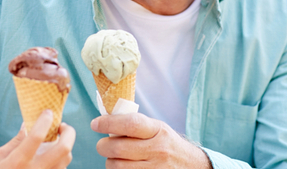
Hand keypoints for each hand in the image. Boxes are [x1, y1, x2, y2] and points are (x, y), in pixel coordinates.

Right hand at [0, 110, 75, 168]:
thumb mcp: (0, 156)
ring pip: (67, 158)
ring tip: (57, 139)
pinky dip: (61, 158)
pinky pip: (63, 167)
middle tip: (62, 126)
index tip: (48, 112)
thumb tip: (27, 124)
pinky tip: (52, 155)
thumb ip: (16, 140)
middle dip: (68, 132)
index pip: (37, 136)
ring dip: (65, 145)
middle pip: (63, 148)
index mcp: (19, 160)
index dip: (45, 121)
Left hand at [91, 113, 210, 168]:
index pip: (130, 124)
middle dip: (103, 146)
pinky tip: (123, 166)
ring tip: (115, 157)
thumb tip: (105, 121)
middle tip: (103, 144)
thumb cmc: (167, 144)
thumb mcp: (157, 129)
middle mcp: (158, 150)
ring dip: (110, 162)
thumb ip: (135, 125)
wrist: (191, 166)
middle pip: (118, 148)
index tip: (95, 124)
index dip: (108, 123)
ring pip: (117, 166)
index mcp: (158, 131)